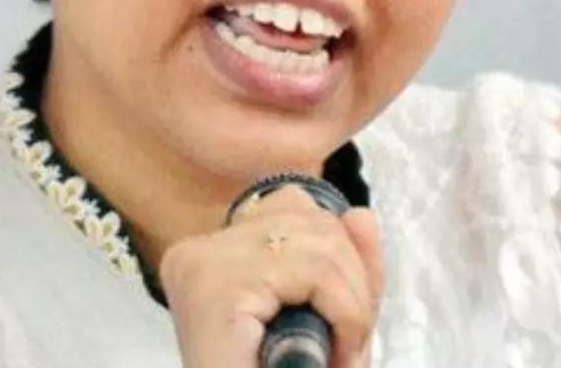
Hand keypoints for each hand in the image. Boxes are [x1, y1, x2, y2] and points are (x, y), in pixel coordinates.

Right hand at [158, 185, 384, 367]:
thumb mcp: (325, 320)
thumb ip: (348, 269)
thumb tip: (362, 216)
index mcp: (212, 254)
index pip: (295, 208)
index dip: (339, 261)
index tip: (339, 319)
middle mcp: (198, 251)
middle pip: (315, 219)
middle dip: (352, 285)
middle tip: (343, 346)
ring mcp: (204, 266)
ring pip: (324, 242)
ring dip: (352, 307)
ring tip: (335, 355)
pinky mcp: (217, 289)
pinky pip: (317, 273)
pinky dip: (346, 314)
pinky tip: (331, 355)